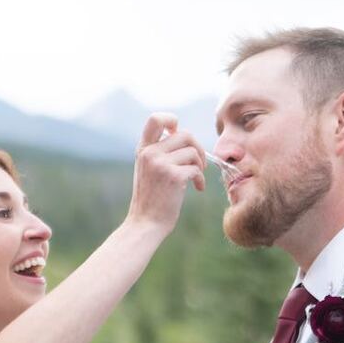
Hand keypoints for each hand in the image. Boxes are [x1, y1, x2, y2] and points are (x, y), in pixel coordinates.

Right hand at [126, 113, 205, 233]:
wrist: (145, 224)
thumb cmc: (152, 199)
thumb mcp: (149, 170)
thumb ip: (161, 152)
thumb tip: (184, 136)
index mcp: (143, 149)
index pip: (156, 119)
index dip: (171, 120)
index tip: (178, 133)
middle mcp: (150, 153)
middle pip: (185, 134)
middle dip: (198, 148)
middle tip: (199, 163)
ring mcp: (160, 164)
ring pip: (193, 152)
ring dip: (200, 165)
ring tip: (197, 178)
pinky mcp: (173, 176)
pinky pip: (196, 168)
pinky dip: (200, 179)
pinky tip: (197, 188)